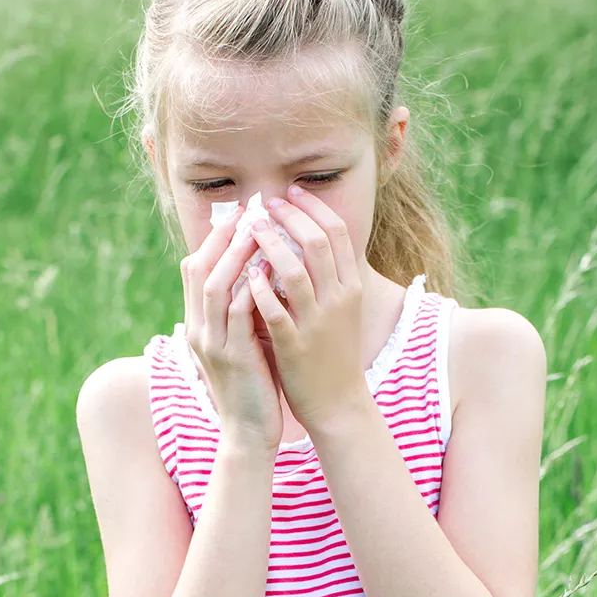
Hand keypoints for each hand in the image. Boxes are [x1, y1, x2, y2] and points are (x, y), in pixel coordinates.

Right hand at [182, 204, 283, 456]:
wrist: (248, 432)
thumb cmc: (252, 384)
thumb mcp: (241, 342)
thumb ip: (242, 311)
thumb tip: (257, 274)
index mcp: (199, 324)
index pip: (196, 270)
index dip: (213, 240)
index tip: (237, 216)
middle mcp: (199, 329)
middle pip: (200, 270)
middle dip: (221, 238)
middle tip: (246, 211)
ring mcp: (213, 343)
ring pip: (215, 286)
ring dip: (235, 255)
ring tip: (257, 230)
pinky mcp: (233, 357)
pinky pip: (238, 313)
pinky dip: (252, 287)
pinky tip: (269, 269)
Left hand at [246, 186, 366, 427]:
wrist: (339, 403)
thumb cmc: (334, 351)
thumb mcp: (341, 307)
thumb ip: (328, 275)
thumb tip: (306, 234)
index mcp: (352, 286)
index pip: (338, 233)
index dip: (313, 207)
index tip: (292, 192)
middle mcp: (339, 300)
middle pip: (318, 244)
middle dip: (291, 217)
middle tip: (267, 203)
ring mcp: (318, 323)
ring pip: (296, 273)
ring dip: (272, 245)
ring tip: (252, 228)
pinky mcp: (296, 346)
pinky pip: (276, 312)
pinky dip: (259, 290)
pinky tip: (245, 274)